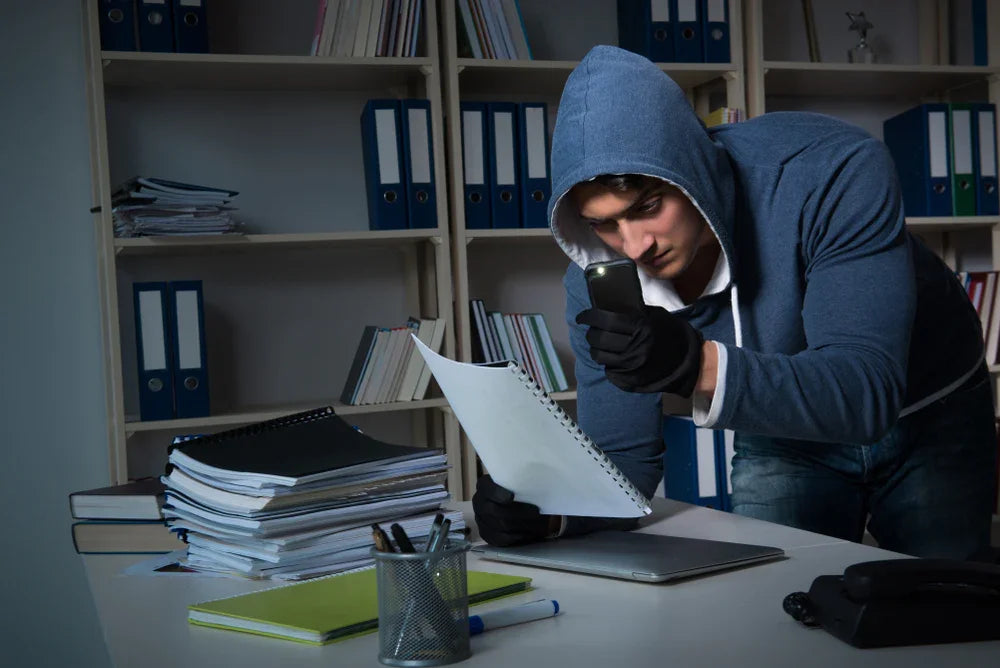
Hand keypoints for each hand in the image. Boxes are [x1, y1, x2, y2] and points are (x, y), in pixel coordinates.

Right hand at [472, 475, 555, 546]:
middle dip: (519, 512)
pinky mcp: (487, 534)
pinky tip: (529, 533)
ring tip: (539, 523)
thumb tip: (535, 485)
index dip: (497, 494)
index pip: (488, 489)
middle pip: (496, 511)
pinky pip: (501, 539)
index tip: (511, 497)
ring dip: (523, 525)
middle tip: (536, 512)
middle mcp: (479, 502)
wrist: (515, 505)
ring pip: (502, 526)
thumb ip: (521, 483)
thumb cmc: (519, 491)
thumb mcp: (518, 483)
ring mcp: (481, 520)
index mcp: (484, 486)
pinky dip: (517, 536)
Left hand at [576, 305, 703, 395]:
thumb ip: (633, 313)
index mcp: (641, 327)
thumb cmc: (669, 333)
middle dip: (590, 332)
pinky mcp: (632, 380)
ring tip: (599, 344)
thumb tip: (607, 307)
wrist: (688, 360)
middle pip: (599, 338)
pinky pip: (609, 371)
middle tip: (591, 329)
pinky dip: (607, 363)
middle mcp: (635, 347)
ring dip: (595, 348)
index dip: (589, 316)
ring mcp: (633, 366)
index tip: (582, 316)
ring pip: (600, 356)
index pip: (605, 320)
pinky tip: (611, 357)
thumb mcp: (654, 316)